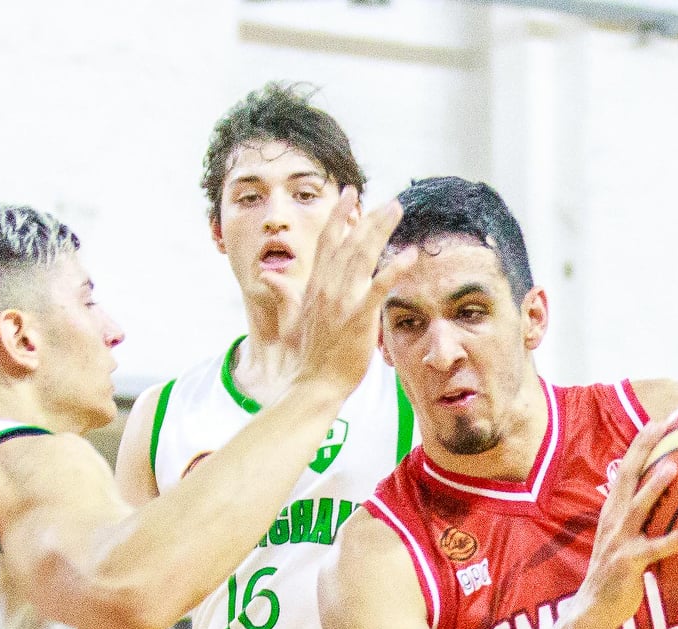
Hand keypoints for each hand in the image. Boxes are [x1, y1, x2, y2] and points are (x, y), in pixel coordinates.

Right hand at [293, 191, 405, 401]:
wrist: (314, 383)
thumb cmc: (307, 356)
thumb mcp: (291, 320)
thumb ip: (284, 294)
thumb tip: (267, 275)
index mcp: (314, 286)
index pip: (327, 241)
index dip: (339, 215)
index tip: (350, 195)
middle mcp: (327, 287)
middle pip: (349, 241)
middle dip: (369, 217)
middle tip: (389, 202)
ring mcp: (343, 301)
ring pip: (363, 255)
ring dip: (381, 230)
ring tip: (397, 211)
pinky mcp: (359, 317)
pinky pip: (379, 287)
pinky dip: (395, 269)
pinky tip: (410, 254)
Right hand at [572, 414, 677, 628]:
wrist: (593, 607)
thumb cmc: (616, 574)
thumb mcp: (626, 539)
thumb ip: (645, 521)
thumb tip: (675, 506)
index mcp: (613, 511)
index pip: (627, 470)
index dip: (641, 444)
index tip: (658, 421)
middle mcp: (613, 520)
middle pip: (628, 476)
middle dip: (643, 449)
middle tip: (662, 425)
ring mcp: (619, 540)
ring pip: (637, 507)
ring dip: (654, 486)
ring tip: (674, 467)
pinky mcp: (628, 562)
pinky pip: (654, 548)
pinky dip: (672, 540)